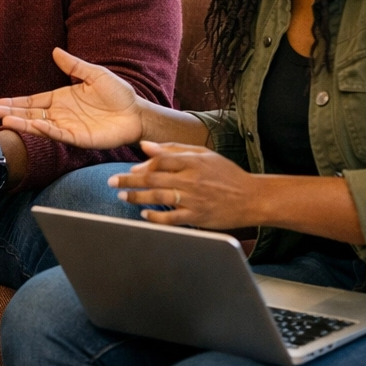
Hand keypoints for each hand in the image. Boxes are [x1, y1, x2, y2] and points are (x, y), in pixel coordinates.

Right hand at [0, 48, 148, 149]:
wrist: (137, 113)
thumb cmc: (118, 94)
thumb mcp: (94, 74)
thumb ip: (74, 65)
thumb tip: (55, 51)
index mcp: (60, 99)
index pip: (31, 102)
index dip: (13, 102)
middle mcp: (59, 114)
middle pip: (29, 114)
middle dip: (10, 113)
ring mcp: (67, 127)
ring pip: (39, 125)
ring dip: (22, 123)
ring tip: (4, 120)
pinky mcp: (78, 138)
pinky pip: (58, 133)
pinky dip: (46, 130)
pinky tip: (35, 124)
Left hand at [110, 141, 265, 229]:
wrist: (252, 198)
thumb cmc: (226, 175)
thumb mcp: (203, 154)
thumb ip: (173, 149)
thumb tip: (145, 146)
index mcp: (193, 162)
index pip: (160, 160)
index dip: (142, 164)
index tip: (130, 170)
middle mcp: (192, 180)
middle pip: (153, 178)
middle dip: (128, 181)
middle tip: (112, 182)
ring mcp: (194, 200)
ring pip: (158, 198)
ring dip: (137, 197)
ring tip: (123, 196)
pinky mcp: (197, 217)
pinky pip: (171, 219)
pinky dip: (154, 217)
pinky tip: (143, 215)